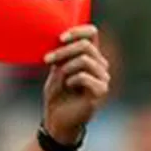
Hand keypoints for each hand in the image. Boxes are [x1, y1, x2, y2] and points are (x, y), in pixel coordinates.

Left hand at [42, 25, 112, 145]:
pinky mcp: (101, 92)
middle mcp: (100, 66)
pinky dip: (72, 79)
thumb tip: (60, 38)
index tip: (60, 38)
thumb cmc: (57, 95)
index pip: (92, 33)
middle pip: (86, 46)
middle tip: (47, 60)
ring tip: (59, 78)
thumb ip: (62, 55)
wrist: (57, 120)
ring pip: (85, 60)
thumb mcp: (56, 69)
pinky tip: (69, 86)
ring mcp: (103, 79)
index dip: (78, 30)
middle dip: (63, 51)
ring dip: (66, 67)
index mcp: (90, 57)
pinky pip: (85, 76)